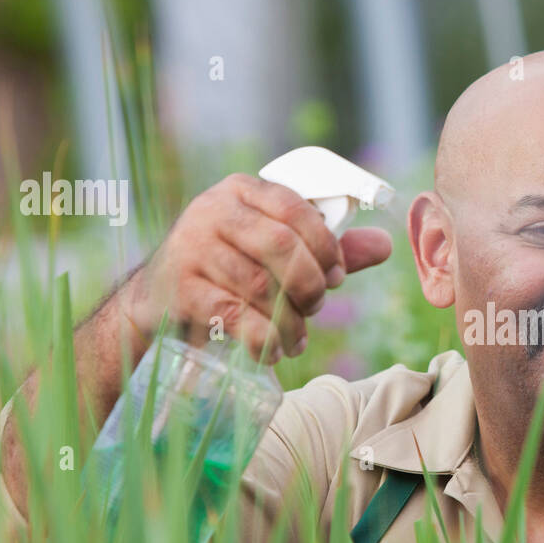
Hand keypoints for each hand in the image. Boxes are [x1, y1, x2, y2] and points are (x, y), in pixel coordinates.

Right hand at [119, 172, 392, 362]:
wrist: (157, 298)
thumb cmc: (229, 268)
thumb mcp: (275, 250)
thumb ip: (326, 247)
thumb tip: (385, 244)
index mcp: (243, 190)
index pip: (296, 208)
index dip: (326, 245)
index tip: (338, 276)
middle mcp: (213, 210)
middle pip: (281, 246)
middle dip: (310, 284)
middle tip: (316, 307)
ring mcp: (191, 248)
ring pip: (260, 286)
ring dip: (290, 321)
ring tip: (297, 339)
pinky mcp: (180, 288)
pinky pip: (234, 316)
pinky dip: (262, 339)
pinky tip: (273, 352)